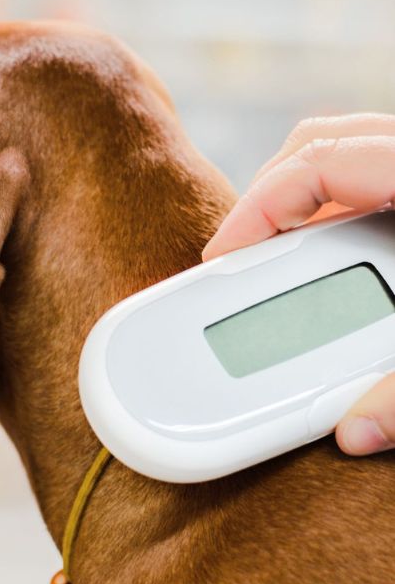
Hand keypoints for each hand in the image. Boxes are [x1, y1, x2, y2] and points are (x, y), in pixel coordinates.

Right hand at [202, 113, 394, 455]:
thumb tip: (357, 433)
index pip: (317, 163)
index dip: (254, 210)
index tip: (220, 259)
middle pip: (317, 151)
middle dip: (260, 206)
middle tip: (235, 262)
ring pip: (339, 163)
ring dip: (291, 210)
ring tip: (269, 261)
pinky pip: (363, 185)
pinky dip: (326, 216)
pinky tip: (322, 259)